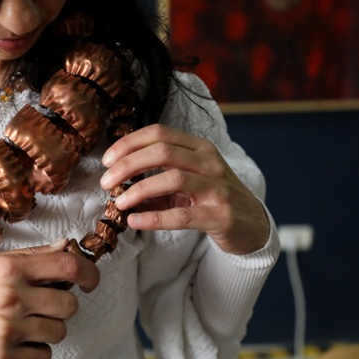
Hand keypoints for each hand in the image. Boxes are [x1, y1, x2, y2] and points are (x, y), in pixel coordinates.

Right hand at [0, 239, 99, 358]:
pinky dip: (34, 354)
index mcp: (9, 268)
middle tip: (41, 307)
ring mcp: (6, 329)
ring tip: (23, 326)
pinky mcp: (1, 358)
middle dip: (60, 307)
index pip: (68, 266)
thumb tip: (67, 247)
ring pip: (58, 333)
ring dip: (46, 331)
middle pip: (69, 305)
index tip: (90, 281)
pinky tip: (16, 344)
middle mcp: (10, 296)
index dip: (89, 274)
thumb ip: (31, 257)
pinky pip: (43, 358)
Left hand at [100, 124, 268, 254]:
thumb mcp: (186, 182)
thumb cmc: (212, 199)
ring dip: (139, 189)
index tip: (106, 160)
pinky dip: (154, 218)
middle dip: (128, 164)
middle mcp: (209, 162)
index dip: (129, 144)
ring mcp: (217, 188)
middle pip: (162, 151)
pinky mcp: (220, 215)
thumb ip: (155, 181)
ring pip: (172, 178)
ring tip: (119, 202)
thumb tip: (118, 185)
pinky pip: (182, 215)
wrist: (252, 226)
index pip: (159, 133)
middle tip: (106, 182)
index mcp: (199, 148)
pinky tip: (135, 221)